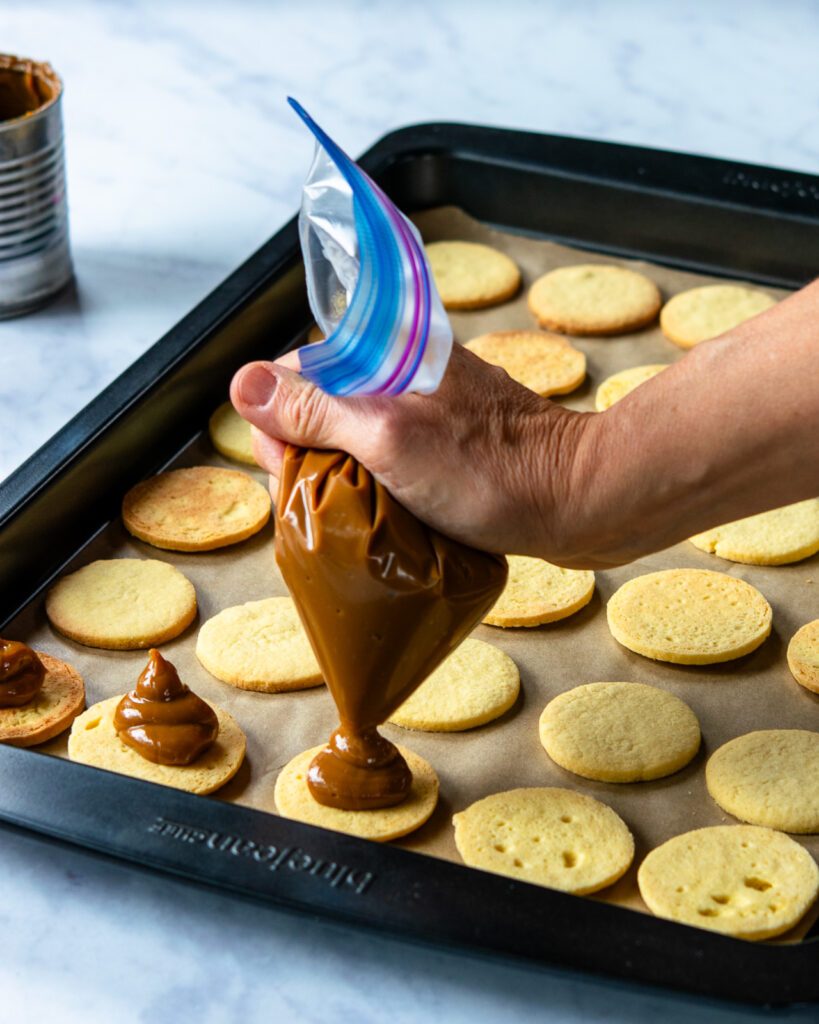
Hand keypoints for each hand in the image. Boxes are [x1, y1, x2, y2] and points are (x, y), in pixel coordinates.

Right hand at [230, 344, 593, 562]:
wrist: (583, 502)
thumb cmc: (495, 474)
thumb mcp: (390, 441)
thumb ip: (318, 409)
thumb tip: (245, 383)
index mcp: (388, 355)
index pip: (295, 374)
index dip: (280, 426)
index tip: (295, 472)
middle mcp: (404, 374)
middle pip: (321, 408)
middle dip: (311, 458)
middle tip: (332, 506)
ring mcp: (428, 411)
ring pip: (353, 439)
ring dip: (343, 479)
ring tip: (360, 519)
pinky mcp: (447, 444)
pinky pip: (389, 459)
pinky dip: (378, 488)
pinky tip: (388, 518)